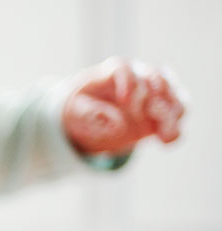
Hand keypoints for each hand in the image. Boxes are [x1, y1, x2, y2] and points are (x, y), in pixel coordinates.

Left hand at [62, 58, 186, 155]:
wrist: (90, 118)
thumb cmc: (80, 109)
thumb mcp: (74, 113)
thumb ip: (89, 116)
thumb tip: (115, 124)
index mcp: (114, 71)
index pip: (123, 69)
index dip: (128, 82)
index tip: (125, 100)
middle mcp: (140, 76)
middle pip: (155, 79)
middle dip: (155, 95)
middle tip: (151, 112)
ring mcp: (155, 94)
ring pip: (172, 97)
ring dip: (171, 115)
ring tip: (165, 135)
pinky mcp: (163, 112)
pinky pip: (175, 116)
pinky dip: (174, 127)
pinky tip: (167, 141)